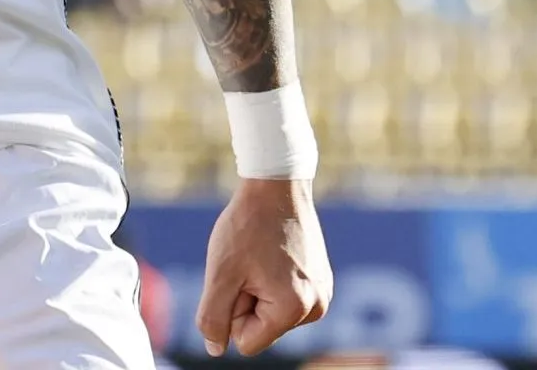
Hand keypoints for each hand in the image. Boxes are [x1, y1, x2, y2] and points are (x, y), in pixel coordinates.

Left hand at [197, 177, 331, 356]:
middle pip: (261, 327)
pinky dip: (271, 279)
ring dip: (257, 288)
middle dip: (246, 298)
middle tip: (249, 261)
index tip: (240, 275)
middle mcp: (317, 308)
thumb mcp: (220, 274)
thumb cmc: (246, 227)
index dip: (232, 311)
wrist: (275, 187)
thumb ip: (213, 317)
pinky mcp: (321, 281)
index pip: (246, 341)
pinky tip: (273, 253)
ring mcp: (323, 294)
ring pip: (271, 312)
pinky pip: (283, 296)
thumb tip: (215, 348)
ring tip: (260, 256)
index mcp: (294, 309)